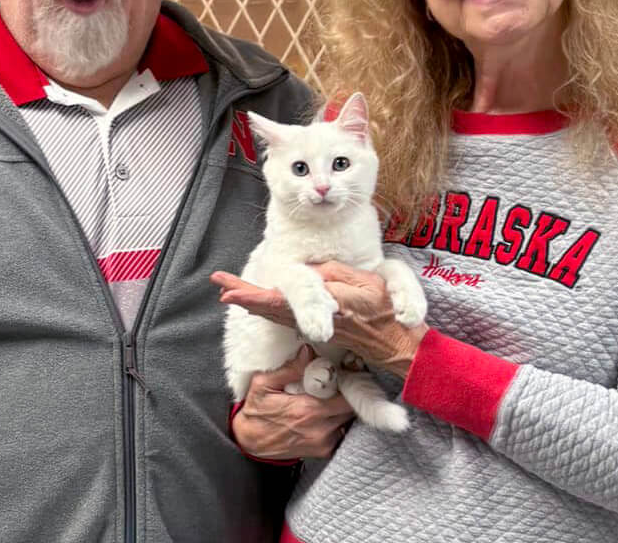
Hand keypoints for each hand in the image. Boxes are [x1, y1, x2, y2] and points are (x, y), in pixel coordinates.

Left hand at [211, 263, 428, 377]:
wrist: (397, 345)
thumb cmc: (385, 312)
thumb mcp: (365, 283)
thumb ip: (335, 275)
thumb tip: (307, 273)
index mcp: (323, 307)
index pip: (280, 301)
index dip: (253, 297)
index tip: (230, 292)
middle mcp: (313, 321)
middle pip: (270, 309)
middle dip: (244, 296)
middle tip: (219, 285)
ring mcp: (314, 328)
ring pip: (276, 314)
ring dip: (253, 302)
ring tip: (231, 291)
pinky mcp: (318, 331)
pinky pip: (287, 319)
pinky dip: (269, 309)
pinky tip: (261, 303)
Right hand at [232, 345, 354, 459]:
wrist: (248, 443)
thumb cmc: (255, 412)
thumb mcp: (263, 384)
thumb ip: (290, 368)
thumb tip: (308, 352)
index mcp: (307, 410)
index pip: (346, 396)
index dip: (350, 382)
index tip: (347, 371)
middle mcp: (319, 429)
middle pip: (351, 408)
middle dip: (349, 393)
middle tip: (341, 381)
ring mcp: (323, 443)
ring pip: (348, 420)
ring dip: (344, 407)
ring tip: (333, 395)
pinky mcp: (323, 451)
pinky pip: (342, 432)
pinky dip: (339, 420)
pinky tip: (328, 411)